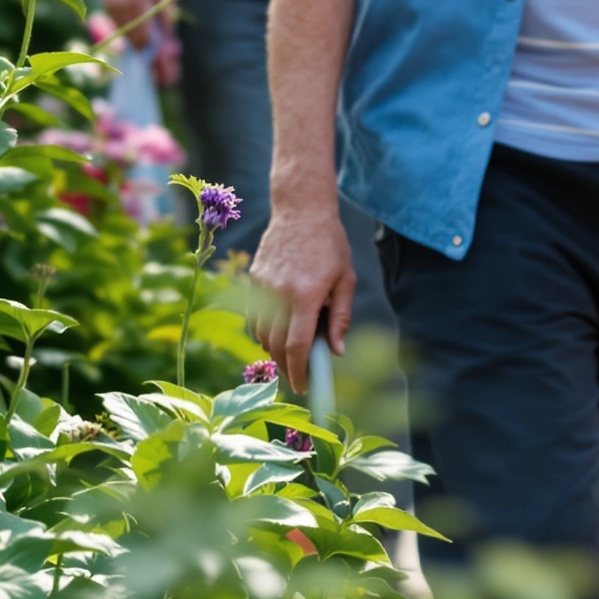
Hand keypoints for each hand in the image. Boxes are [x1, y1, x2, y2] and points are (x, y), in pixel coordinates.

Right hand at [104, 0, 179, 80]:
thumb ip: (165, 17)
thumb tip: (167, 46)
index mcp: (135, 3)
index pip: (144, 40)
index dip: (156, 58)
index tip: (167, 76)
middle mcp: (117, 8)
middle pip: (133, 42)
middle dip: (149, 59)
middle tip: (166, 77)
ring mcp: (108, 7)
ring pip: (126, 36)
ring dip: (141, 46)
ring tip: (159, 62)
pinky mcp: (105, 5)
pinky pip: (121, 26)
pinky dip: (133, 34)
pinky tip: (144, 40)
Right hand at [247, 184, 355, 393]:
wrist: (301, 211)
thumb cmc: (330, 245)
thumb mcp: (346, 279)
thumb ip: (340, 317)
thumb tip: (337, 351)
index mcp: (305, 295)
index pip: (297, 345)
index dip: (299, 371)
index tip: (304, 387)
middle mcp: (279, 294)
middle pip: (275, 345)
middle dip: (286, 367)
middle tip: (298, 377)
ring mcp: (261, 287)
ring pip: (260, 334)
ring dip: (273, 350)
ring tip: (290, 355)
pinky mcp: (252, 280)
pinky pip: (253, 317)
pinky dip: (263, 332)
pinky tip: (277, 332)